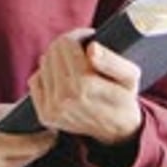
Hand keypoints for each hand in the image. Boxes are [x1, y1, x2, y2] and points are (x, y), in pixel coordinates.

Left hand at [28, 29, 141, 144]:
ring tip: (75, 64)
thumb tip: (92, 49)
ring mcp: (52, 109)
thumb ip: (113, 61)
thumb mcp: (130, 76)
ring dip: (58, 58)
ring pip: (44, 62)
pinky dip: (47, 75)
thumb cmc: (124, 98)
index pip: (66, 44)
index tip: (89, 37)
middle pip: (53, 51)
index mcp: (84, 85)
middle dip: (67, 44)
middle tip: (82, 49)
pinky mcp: (45, 115)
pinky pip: (35, 79)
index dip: (78, 35)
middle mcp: (64, 98)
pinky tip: (63, 78)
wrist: (118, 131)